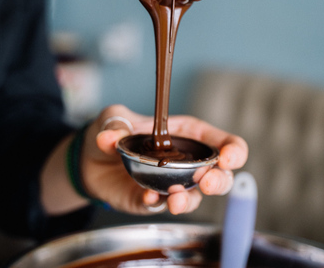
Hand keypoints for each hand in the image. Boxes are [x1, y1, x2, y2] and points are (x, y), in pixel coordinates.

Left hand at [81, 104, 247, 214]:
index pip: (222, 143)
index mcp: (188, 135)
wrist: (90, 158)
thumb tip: (109, 136)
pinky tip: (150, 197)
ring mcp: (171, 184)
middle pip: (219, 176)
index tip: (229, 157)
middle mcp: (186, 163)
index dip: (233, 150)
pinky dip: (157, 203)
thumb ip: (116, 123)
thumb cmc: (114, 130)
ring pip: (194, 197)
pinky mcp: (152, 200)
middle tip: (207, 182)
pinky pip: (161, 206)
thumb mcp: (115, 118)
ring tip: (176, 201)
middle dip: (219, 181)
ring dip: (188, 200)